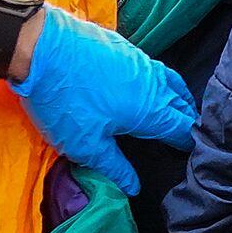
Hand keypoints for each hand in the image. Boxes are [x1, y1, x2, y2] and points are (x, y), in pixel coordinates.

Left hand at [12, 7, 194, 195]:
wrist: (40, 45)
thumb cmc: (64, 101)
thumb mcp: (86, 145)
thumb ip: (114, 167)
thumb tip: (134, 187)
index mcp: (150, 110)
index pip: (184, 129)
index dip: (190, 145)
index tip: (191, 156)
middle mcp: (154, 83)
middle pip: (183, 105)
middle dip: (188, 121)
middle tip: (186, 136)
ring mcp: (141, 61)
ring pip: (171, 83)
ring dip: (177, 99)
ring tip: (174, 112)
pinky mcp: (125, 48)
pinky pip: (154, 69)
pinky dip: (160, 83)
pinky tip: (146, 89)